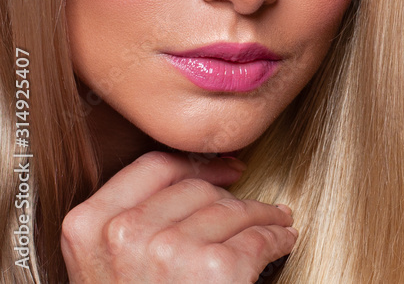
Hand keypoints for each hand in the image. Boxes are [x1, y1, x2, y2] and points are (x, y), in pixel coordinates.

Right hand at [61, 151, 296, 282]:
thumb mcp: (107, 270)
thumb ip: (128, 225)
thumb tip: (193, 180)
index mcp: (90, 226)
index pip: (153, 167)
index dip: (195, 164)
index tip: (222, 168)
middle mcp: (126, 233)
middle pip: (198, 188)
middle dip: (232, 197)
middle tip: (254, 206)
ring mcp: (170, 250)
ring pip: (233, 210)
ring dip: (262, 215)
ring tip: (275, 221)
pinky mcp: (216, 269)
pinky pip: (259, 237)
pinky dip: (278, 237)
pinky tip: (282, 240)